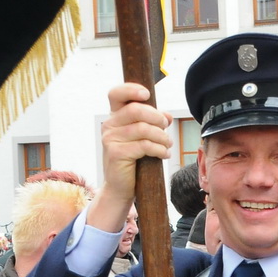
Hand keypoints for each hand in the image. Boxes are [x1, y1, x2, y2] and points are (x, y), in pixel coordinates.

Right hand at [88, 82, 171, 233]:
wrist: (121, 187)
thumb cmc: (134, 160)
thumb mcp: (143, 138)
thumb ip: (153, 123)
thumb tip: (166, 115)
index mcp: (115, 116)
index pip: (116, 94)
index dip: (130, 89)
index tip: (146, 94)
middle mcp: (109, 125)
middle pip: (136, 110)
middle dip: (156, 118)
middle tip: (166, 127)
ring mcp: (110, 139)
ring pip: (143, 128)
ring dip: (161, 136)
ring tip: (167, 144)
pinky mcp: (116, 153)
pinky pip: (144, 145)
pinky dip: (159, 149)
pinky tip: (164, 154)